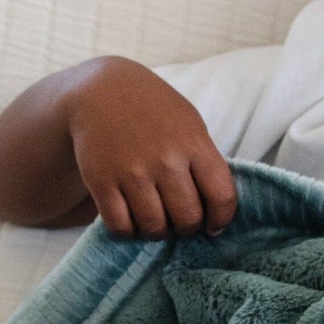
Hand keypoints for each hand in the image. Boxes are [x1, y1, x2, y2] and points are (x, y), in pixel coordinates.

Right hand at [65, 58, 236, 239]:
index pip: (221, 196)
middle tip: (179, 221)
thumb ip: (204, 161)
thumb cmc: (154, 111)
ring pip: (154, 227)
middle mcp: (165, 159)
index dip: (221, 219)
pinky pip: (120, 226)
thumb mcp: (189, 124)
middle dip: (187, 227)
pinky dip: (128, 231)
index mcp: (194, 143)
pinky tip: (131, 219)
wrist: (101, 91)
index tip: (214, 225)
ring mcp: (132, 171)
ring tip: (155, 220)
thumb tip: (216, 207)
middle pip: (188, 218)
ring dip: (158, 232)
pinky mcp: (101, 181)